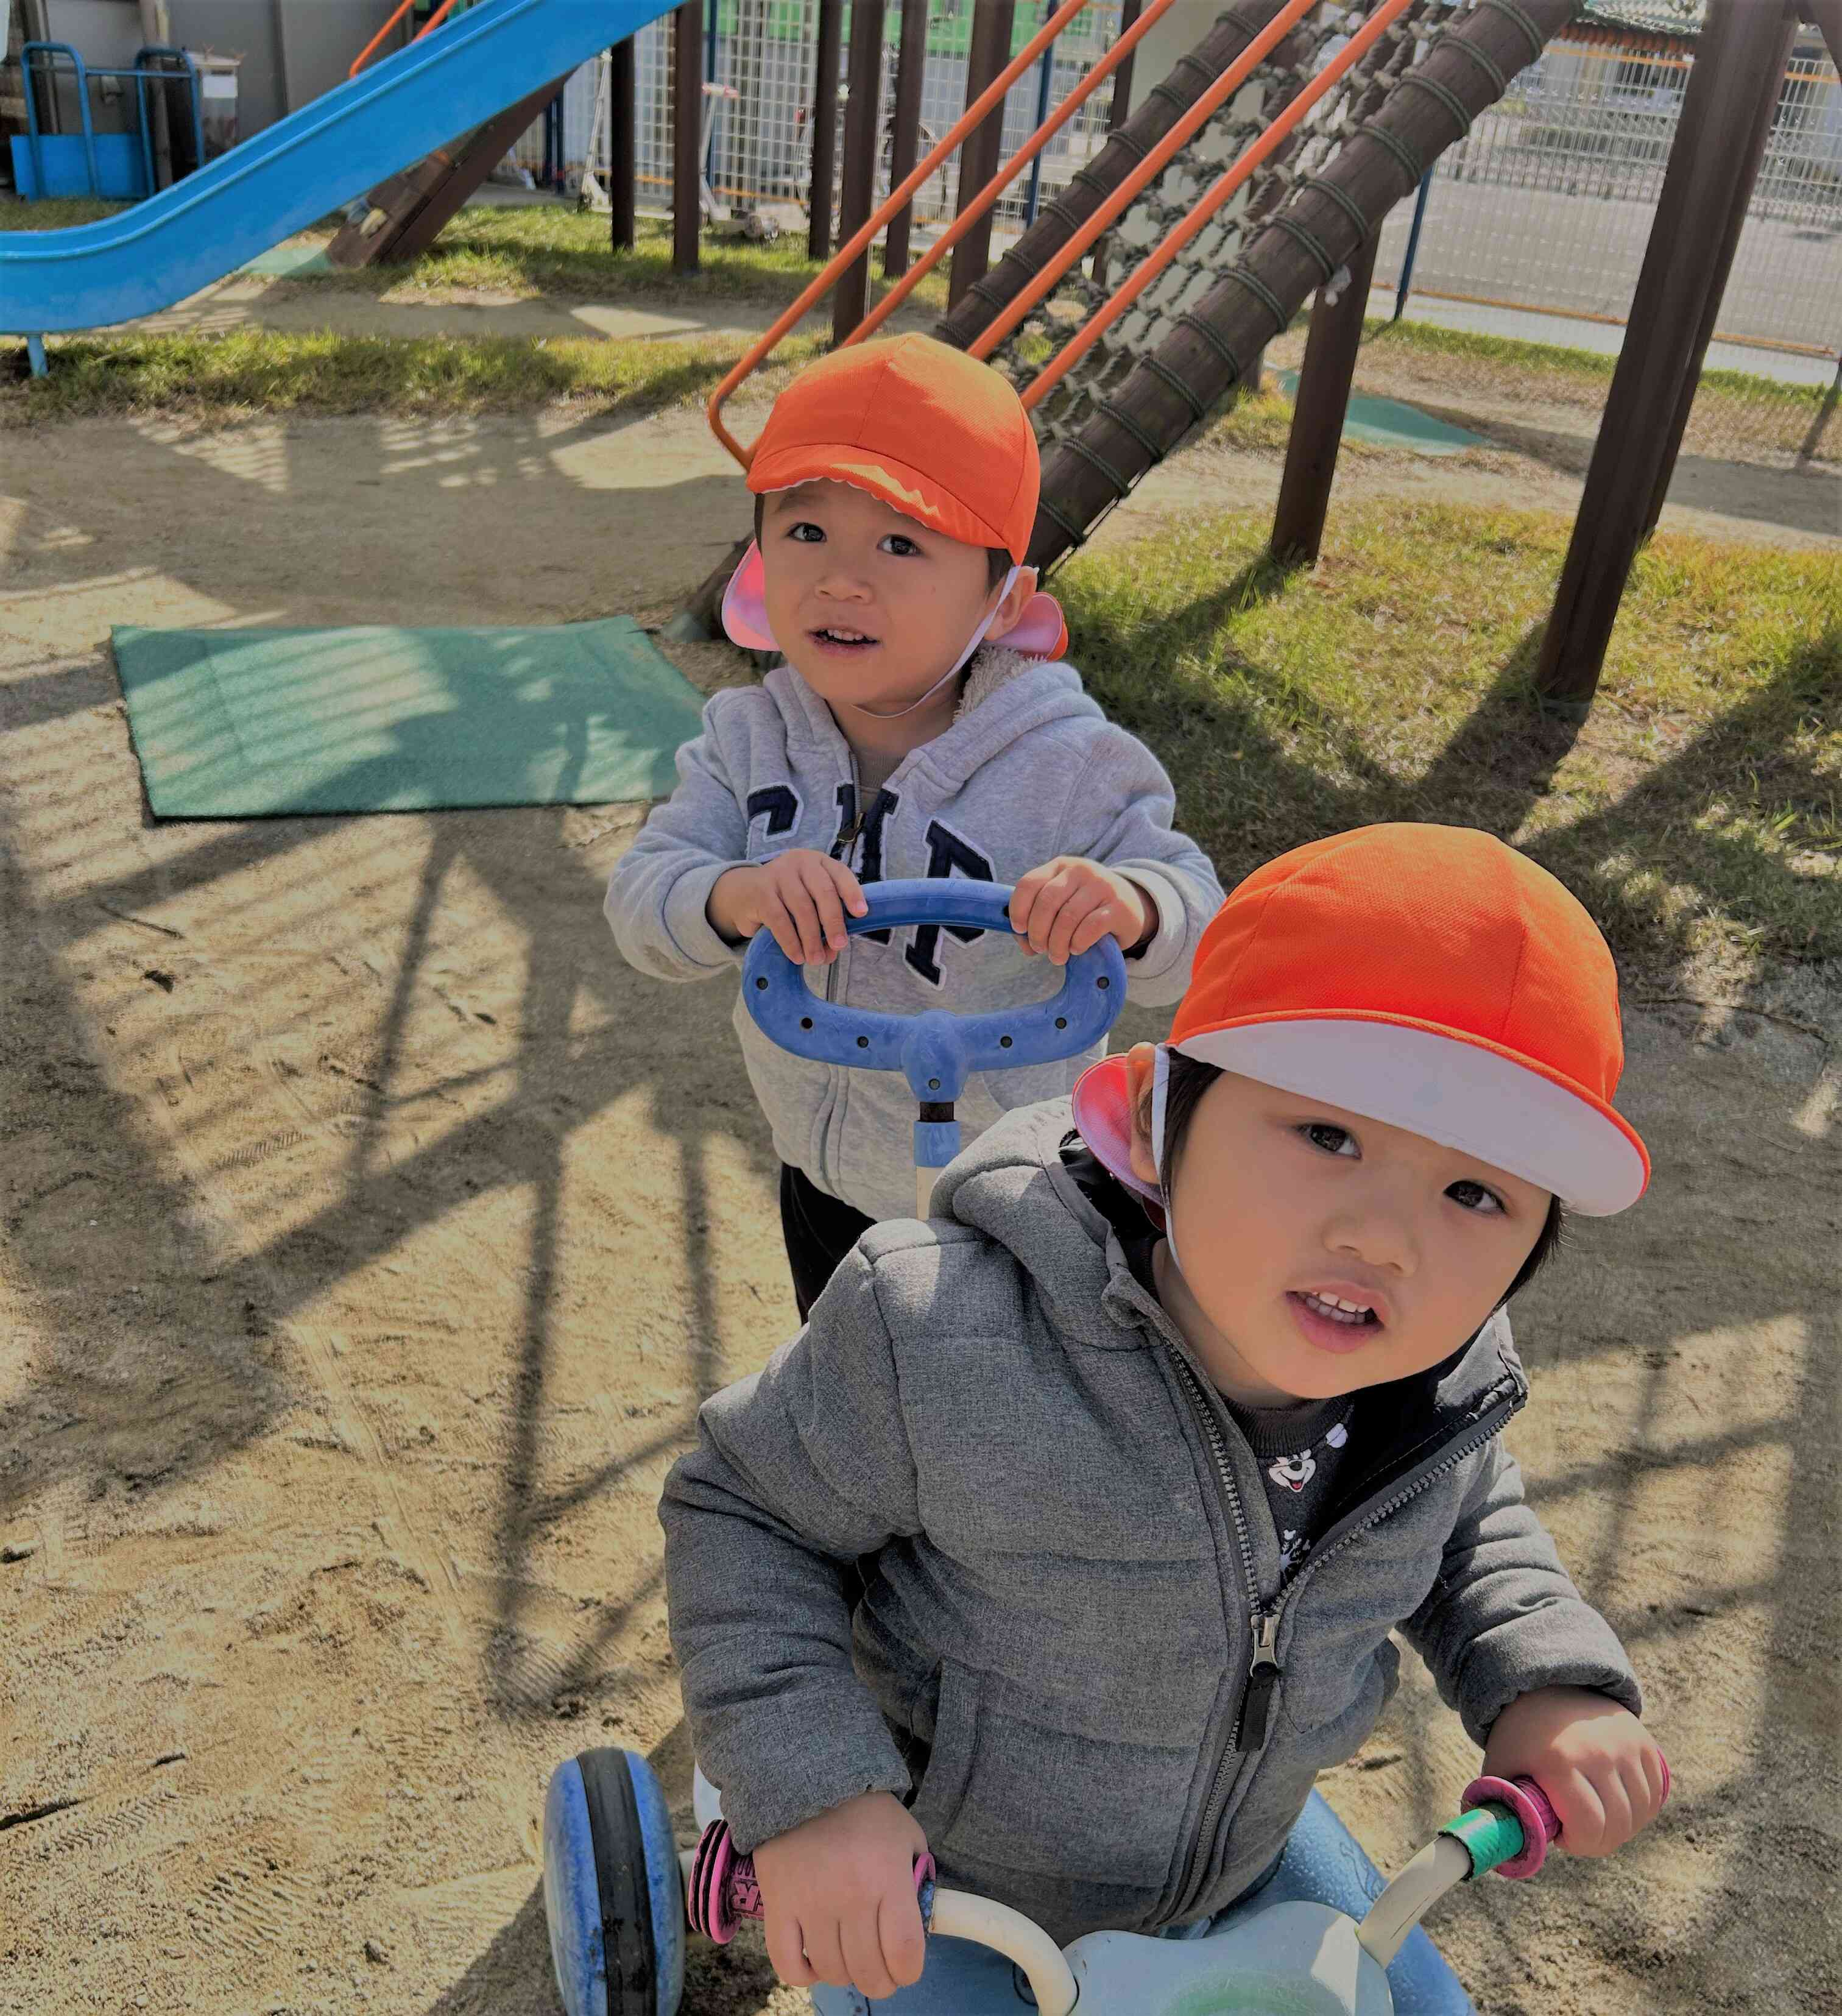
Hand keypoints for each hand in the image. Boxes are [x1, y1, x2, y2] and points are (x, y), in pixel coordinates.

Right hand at [708, 850, 867, 963]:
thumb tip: (833, 951)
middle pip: (823, 891)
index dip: (852, 893)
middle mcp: (800, 862)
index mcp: (818, 862)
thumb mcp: (808, 901)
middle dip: (833, 922)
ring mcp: (779, 874)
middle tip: (839, 945)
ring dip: (811, 938)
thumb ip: (823, 921)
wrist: (742, 892)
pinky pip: (780, 920)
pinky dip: (791, 941)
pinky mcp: (761, 892)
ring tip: (816, 959)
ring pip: (802, 908)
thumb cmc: (785, 898)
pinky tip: (797, 956)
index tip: (862, 914)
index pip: (840, 873)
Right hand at [751, 1791, 928, 1997]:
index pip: (905, 1952)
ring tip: (850, 1955)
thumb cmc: (865, 1811)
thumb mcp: (907, 1835)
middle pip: (868, 1971)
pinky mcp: (777, 1905)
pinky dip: (805, 1973)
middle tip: (881, 1971)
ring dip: (845, 1973)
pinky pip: (788, 1964)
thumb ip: (918, 1878)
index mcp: (887, 1876)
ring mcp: (809, 1902)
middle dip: (881, 1981)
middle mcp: (850, 1895)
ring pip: (832, 1971)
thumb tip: (922, 1921)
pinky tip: (816, 1960)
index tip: (906, 1968)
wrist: (806, 1780)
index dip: (909, 1972)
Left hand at [1010, 857, 1154, 963]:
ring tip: (1057, 956)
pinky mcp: (1119, 906)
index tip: (1020, 929)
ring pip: (1068, 917)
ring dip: (1057, 943)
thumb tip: (1024, 943)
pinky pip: (1091, 927)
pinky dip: (1078, 942)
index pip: (1029, 883)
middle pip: (1047, 902)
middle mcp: (1081, 870)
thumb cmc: (1086, 909)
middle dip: (1038, 932)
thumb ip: (1038, 918)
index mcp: (1060, 866)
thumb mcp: (1062, 903)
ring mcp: (1102, 885)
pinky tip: (1076, 949)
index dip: (1019, 909)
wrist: (1131, 907)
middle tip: (1040, 949)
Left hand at [1481, 1686, 1666, 1856]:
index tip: (1562, 1835)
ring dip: (1621, 1826)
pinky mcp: (1643, 1742)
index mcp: (1559, 1761)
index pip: (1589, 1827)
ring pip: (1641, 1813)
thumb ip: (1500, 1814)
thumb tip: (1500, 1854)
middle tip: (1579, 1830)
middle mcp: (1599, 1751)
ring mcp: (1625, 1744)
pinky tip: (1617, 1803)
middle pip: (1619, 1824)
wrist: (1543, 1687)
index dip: (1578, 1843)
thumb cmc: (1519, 1739)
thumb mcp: (1500, 1771)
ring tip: (1595, 1814)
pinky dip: (1641, 1809)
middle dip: (1599, 1840)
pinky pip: (1655, 1794)